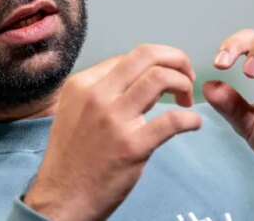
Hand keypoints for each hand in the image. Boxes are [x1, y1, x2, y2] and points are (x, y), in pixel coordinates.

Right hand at [24, 45, 201, 220]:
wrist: (60, 200)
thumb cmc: (71, 160)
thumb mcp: (75, 112)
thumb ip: (105, 94)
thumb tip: (144, 81)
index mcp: (82, 85)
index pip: (128, 57)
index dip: (155, 63)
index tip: (166, 77)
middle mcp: (97, 95)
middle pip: (146, 54)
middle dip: (176, 58)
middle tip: (186, 76)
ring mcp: (114, 119)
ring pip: (160, 77)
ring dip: (183, 83)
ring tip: (187, 99)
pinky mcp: (131, 146)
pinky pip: (172, 120)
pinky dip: (190, 119)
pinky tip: (193, 124)